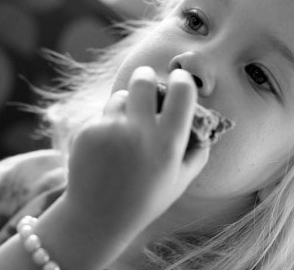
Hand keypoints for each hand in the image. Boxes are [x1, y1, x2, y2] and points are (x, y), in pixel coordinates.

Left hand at [64, 67, 208, 236]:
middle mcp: (138, 132)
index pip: (182, 92)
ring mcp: (109, 129)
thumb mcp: (180, 180)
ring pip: (120, 96)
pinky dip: (107, 125)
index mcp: (167, 143)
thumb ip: (198, 150)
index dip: (183, 81)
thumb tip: (205, 122)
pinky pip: (102, 116)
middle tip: (146, 83)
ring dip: (126, 104)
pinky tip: (107, 150)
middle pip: (143, 79)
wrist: (97, 217)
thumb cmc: (145, 200)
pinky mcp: (87, 131)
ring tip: (126, 129)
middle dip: (146, 77)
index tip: (180, 81)